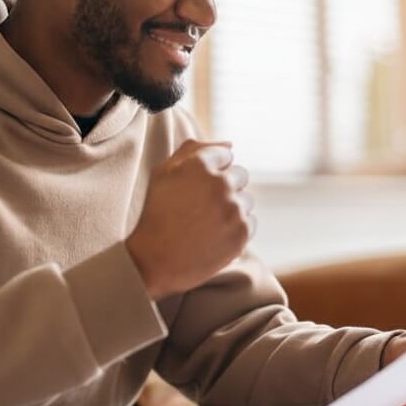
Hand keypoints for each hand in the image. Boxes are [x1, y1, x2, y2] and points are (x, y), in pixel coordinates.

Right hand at [125, 140, 253, 299]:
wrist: (154, 260)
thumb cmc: (157, 213)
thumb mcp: (164, 173)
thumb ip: (194, 149)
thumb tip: (231, 144)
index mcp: (200, 163)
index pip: (226, 155)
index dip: (212, 171)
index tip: (198, 188)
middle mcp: (221, 183)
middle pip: (240, 175)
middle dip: (226, 187)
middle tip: (203, 207)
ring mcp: (234, 208)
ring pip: (247, 199)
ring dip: (233, 208)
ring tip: (208, 223)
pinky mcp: (242, 232)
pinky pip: (251, 222)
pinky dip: (237, 228)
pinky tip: (215, 235)